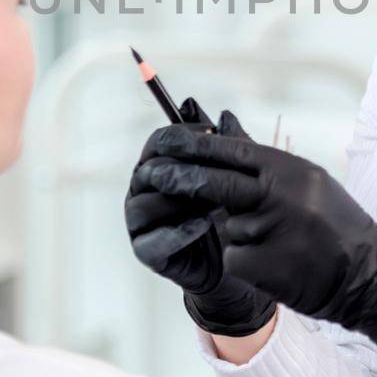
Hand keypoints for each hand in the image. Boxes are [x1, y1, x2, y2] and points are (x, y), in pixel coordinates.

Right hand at [124, 98, 276, 336]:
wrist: (234, 260)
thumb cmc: (229, 210)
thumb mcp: (236, 176)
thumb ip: (230, 147)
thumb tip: (227, 116)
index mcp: (159, 165)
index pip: (157, 142)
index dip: (181, 136)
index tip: (211, 134)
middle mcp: (142, 191)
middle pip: (146, 172)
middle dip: (178, 170)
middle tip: (210, 172)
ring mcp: (140, 223)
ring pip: (142, 205)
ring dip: (175, 202)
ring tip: (209, 202)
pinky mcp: (147, 252)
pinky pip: (151, 242)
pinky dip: (176, 232)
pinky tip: (203, 225)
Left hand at [136, 125, 376, 368]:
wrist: (369, 275)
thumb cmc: (334, 223)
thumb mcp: (306, 181)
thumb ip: (261, 158)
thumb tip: (223, 119)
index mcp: (292, 170)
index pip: (232, 151)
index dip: (195, 145)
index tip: (165, 139)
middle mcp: (281, 196)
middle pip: (215, 184)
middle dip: (182, 180)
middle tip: (154, 175)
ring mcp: (271, 231)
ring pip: (227, 226)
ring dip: (238, 234)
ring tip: (278, 243)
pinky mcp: (262, 265)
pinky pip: (234, 257)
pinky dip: (245, 262)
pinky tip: (276, 265)